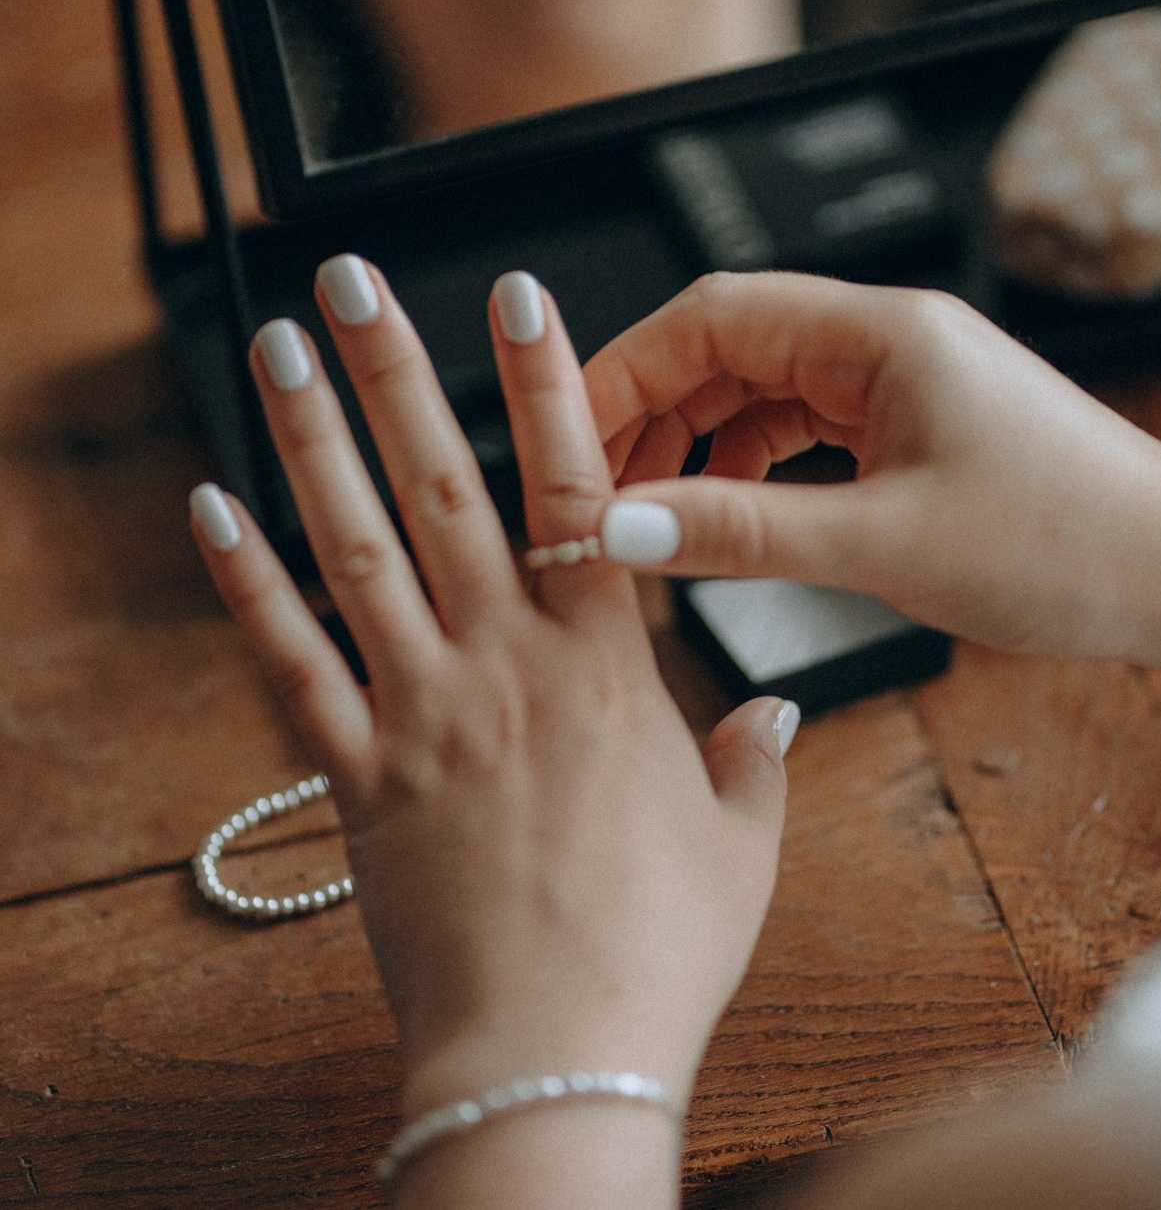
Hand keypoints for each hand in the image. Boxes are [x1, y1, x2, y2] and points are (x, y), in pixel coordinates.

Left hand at [188, 260, 794, 1125]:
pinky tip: (212, 507)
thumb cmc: (657, 948)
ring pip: (357, 547)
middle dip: (396, 370)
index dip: (544, 382)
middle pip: (443, 486)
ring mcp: (421, 712)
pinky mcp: (356, 775)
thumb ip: (755, 757)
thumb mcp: (742, 839)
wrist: (556, 1054)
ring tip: (277, 349)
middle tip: (353, 279)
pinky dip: (245, 582)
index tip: (514, 295)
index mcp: (607, 666)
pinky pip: (286, 662)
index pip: (574, 487)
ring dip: (312, 440)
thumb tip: (774, 710)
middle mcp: (505, 664)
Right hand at [584, 271, 1160, 671]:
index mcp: (877, 332)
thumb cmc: (1066, 542)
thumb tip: (619, 528)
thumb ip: (741, 531)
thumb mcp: (883, 541)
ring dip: (696, 448)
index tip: (561, 441)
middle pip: (724, 350)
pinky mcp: (913, 425)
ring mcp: (899, 381)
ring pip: (759, 393)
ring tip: (647, 519)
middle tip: (594, 497)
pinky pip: (802, 430)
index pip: (709, 318)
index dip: (621, 374)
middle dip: (649, 417)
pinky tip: (725, 519)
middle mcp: (883, 339)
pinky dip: (750, 470)